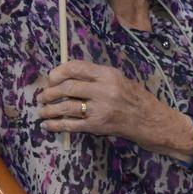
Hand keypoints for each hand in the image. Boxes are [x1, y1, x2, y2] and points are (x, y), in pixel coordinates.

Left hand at [36, 60, 169, 143]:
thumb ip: (95, 76)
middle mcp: (103, 90)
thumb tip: (66, 74)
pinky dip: (56, 125)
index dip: (58, 72)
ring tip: (42, 110)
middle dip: (50, 92)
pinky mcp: (98, 126)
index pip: (76, 68)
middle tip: (42, 96)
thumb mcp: (118, 78)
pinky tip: (47, 125)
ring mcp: (100, 109)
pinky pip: (71, 125)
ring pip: (66, 107)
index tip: (50, 78)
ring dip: (49, 109)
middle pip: (67, 88)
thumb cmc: (134, 98)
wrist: (151, 121)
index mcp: (107, 74)